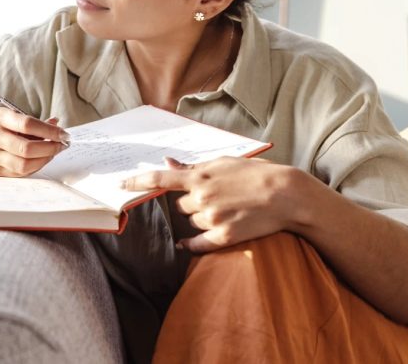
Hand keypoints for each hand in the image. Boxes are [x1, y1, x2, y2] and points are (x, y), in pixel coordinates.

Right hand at [0, 108, 69, 176]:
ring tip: (53, 152)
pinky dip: (35, 167)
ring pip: (25, 164)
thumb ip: (31, 121)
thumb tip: (56, 124)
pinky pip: (20, 173)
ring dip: (45, 159)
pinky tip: (41, 160)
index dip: (50, 131)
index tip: (64, 133)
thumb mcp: (7, 116)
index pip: (28, 125)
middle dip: (51, 148)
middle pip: (28, 148)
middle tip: (62, 144)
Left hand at [121, 156, 299, 252]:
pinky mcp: (224, 236)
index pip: (160, 179)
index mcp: (201, 176)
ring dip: (201, 219)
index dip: (137, 182)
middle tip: (216, 198)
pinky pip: (197, 244)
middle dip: (191, 203)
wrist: (287, 195)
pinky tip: (186, 244)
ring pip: (191, 223)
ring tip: (227, 210)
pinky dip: (189, 244)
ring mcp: (212, 218)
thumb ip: (194, 167)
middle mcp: (202, 197)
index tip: (120, 185)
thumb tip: (168, 163)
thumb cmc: (256, 174)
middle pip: (180, 206)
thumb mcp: (225, 162)